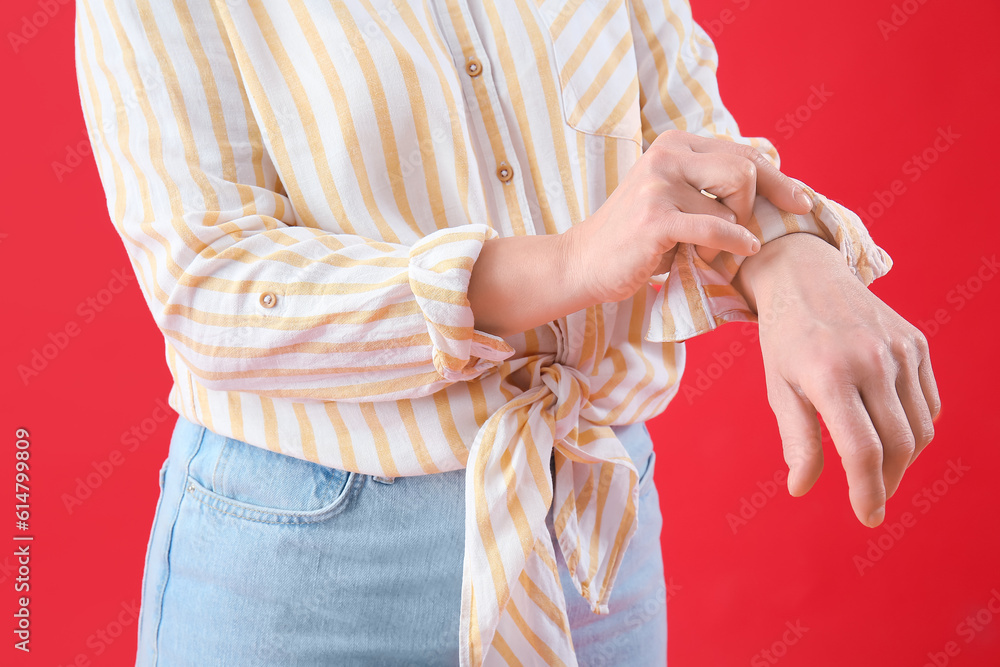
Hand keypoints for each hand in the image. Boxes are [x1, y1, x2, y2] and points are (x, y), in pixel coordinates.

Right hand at [564, 130, 812, 303]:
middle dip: (752, 207)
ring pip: (730, 204)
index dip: (779, 179)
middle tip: (739, 234)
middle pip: (744, 170)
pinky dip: (734, 243)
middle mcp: (667, 154)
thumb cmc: (637, 237)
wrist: (584, 263)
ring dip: (731, 235)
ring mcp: (659, 184)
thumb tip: (774, 175)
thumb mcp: (676, 198)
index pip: (743, 152)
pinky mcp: (655, 218)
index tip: (802, 203)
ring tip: (708, 251)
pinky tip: (740, 252)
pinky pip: (716, 228)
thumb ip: (712, 184)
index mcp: (676, 143)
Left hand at [733, 233, 940, 527]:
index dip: (868, 490)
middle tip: (873, 500)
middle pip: (897, 445)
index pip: (861, 450)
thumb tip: (802, 488)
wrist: (806, 276)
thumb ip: (796, 439)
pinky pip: (928, 402)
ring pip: (920, 428)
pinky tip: (891, 433)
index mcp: (829, 373)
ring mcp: (900, 350)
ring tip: (879, 471)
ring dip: (904, 460)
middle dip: (887, 482)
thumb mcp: (779, 387)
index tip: (868, 517)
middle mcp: (871, 360)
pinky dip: (915, 427)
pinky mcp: (916, 343)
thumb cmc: (785, 338)